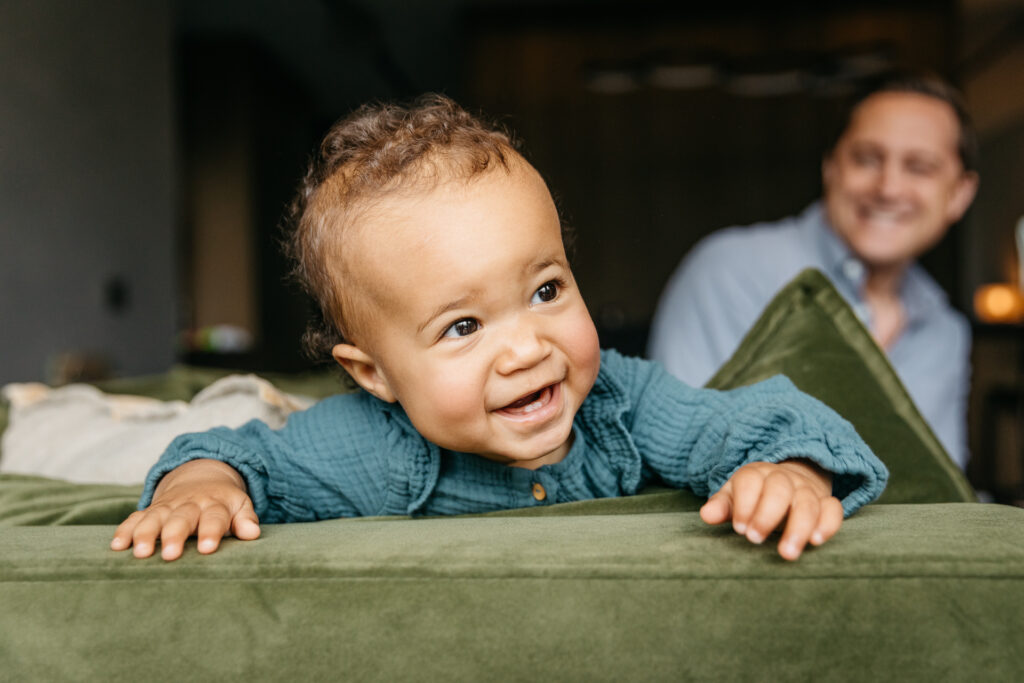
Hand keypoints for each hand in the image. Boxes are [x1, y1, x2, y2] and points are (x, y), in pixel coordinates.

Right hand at [110, 459, 260, 560]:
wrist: (202, 479)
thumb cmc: (225, 503)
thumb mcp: (240, 506)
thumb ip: (245, 519)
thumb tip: (253, 533)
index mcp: (215, 504)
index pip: (214, 517)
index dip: (211, 532)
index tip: (208, 548)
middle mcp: (189, 504)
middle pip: (181, 518)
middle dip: (174, 535)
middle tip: (170, 555)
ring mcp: (168, 507)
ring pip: (154, 518)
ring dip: (145, 534)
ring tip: (139, 554)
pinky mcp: (151, 510)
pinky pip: (135, 518)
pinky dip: (125, 530)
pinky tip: (116, 546)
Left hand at [699, 459, 842, 560]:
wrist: (787, 483)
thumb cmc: (753, 497)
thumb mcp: (733, 497)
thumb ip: (721, 506)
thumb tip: (707, 515)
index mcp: (756, 474)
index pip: (750, 482)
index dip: (745, 504)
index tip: (740, 529)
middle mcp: (783, 479)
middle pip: (779, 491)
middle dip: (767, 515)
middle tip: (754, 540)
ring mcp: (806, 490)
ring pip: (807, 503)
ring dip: (798, 528)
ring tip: (786, 553)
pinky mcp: (826, 503)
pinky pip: (833, 510)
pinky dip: (828, 524)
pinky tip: (817, 541)